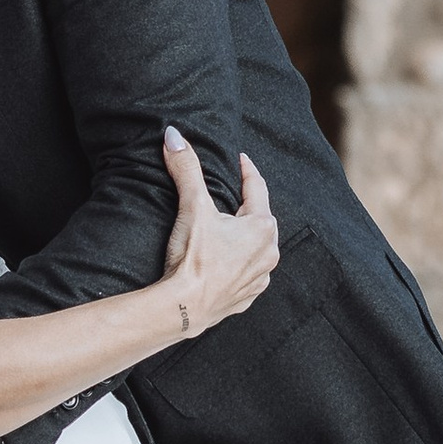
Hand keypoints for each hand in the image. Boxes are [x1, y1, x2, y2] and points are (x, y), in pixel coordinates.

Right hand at [156, 127, 277, 339]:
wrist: (183, 308)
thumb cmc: (193, 258)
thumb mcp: (192, 207)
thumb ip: (186, 168)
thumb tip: (174, 136)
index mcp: (262, 227)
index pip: (257, 187)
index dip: (247, 170)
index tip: (240, 160)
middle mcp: (268, 253)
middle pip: (260, 219)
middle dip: (248, 206)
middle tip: (234, 194)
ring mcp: (259, 278)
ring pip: (257, 249)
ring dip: (245, 238)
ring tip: (230, 230)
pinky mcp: (245, 298)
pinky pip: (247, 274)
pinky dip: (238, 265)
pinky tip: (226, 263)